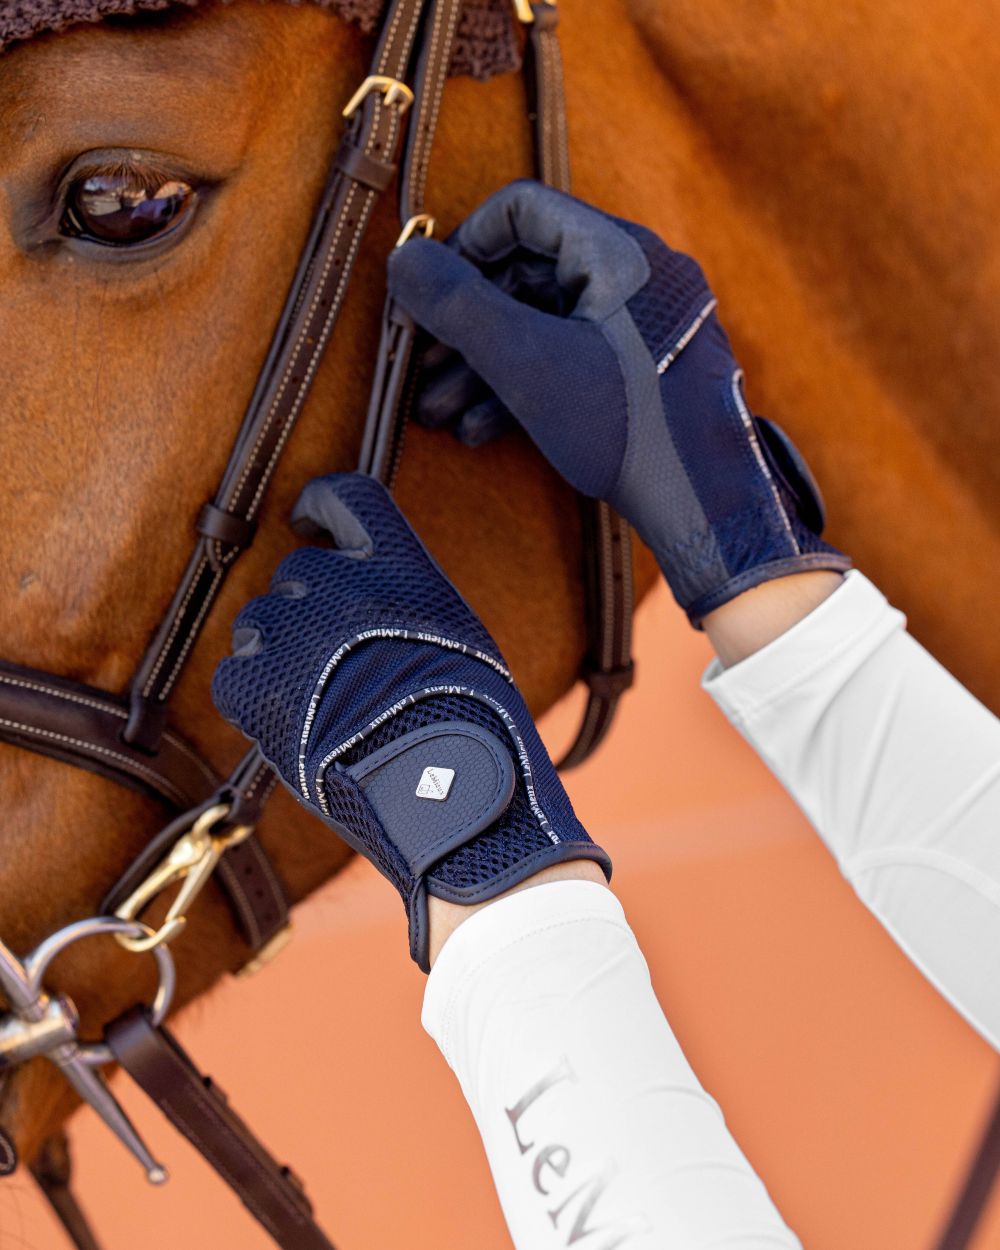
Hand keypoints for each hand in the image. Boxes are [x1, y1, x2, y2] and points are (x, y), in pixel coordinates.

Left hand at [212, 473, 609, 969]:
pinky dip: (252, 695)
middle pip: (298, 571)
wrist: (444, 792)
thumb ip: (410, 608)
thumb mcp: (464, 641)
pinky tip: (288, 723)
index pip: (346, 496)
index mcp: (398, 564)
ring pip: (260, 621)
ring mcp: (291, 631)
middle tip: (334, 659)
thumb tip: (380, 616)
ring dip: (279, 651)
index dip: (320, 504)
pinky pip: (234, 673)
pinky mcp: (255, 687)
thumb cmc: (475, 726)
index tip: (308, 517)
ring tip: (316, 700)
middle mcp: (338, 581)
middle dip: (310, 609)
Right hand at [387, 179, 850, 624]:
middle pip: (526, 272)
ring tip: (437, 411)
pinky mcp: (644, 371)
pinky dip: (523, 385)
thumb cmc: (627, 427)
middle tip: (419, 365)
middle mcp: (637, 277)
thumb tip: (403, 261)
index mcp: (620, 252)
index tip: (425, 294)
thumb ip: (460, 307)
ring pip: (543, 324)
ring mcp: (644, 325)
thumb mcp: (529, 364)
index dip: (463, 246)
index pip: (522, 209)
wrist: (706, 506)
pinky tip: (479, 428)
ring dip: (483, 365)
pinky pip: (571, 357)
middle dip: (465, 325)